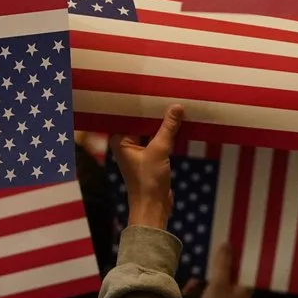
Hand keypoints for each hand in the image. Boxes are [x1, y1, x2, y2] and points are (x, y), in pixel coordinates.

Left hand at [106, 104, 183, 231]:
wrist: (153, 208)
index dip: (141, 104)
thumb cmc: (148, 181)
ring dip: (161, 122)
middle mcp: (126, 144)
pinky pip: (158, 140)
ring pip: (150, 131)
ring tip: (174, 104)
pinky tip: (178, 123)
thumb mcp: (159, 150)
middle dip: (153, 112)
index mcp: (120, 140)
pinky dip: (166, 133)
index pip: (129, 116)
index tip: (152, 90)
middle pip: (141, 122)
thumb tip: (177, 107)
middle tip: (166, 94)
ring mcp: (139, 151)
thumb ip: (167, 128)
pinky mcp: (151, 158)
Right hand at [195, 240, 252, 297]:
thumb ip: (223, 264)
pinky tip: (192, 284)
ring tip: (196, 272)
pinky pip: (212, 286)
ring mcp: (229, 295)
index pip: (245, 261)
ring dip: (207, 273)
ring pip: (220, 276)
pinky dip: (203, 283)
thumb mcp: (219, 284)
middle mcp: (240, 288)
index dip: (236, 249)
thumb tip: (227, 243)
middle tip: (206, 250)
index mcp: (245, 284)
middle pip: (231, 267)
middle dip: (217, 261)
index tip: (226, 237)